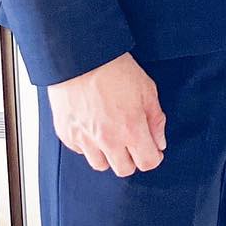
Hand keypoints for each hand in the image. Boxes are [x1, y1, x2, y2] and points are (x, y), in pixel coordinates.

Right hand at [47, 51, 166, 175]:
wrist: (80, 56)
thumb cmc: (114, 68)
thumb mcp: (147, 89)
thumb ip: (155, 119)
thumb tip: (159, 142)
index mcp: (131, 129)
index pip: (147, 163)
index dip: (153, 157)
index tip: (152, 149)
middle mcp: (107, 140)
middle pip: (124, 170)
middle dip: (131, 158)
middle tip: (131, 141)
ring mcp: (85, 139)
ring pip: (100, 164)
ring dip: (108, 154)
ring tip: (110, 133)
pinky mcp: (67, 133)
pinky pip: (80, 151)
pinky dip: (88, 144)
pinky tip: (92, 126)